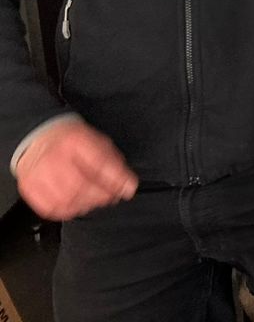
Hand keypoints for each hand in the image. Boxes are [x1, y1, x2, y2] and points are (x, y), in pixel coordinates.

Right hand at [14, 119, 137, 220]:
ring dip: (87, 205)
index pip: (99, 162)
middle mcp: (54, 157)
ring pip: (67, 200)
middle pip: (81, 185)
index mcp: (75, 140)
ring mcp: (38, 174)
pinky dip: (68, 211)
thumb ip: (114, 162)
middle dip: (102, 195)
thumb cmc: (71, 141)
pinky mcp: (29, 188)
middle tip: (111, 196)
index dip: (117, 179)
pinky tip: (76, 204)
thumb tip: (128, 184)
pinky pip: (51, 209)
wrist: (39, 138)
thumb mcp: (97, 141)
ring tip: (94, 200)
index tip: (129, 188)